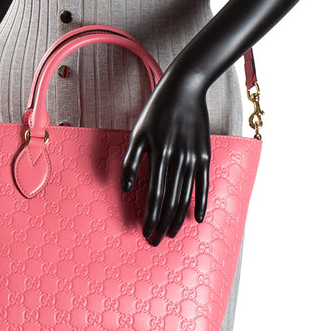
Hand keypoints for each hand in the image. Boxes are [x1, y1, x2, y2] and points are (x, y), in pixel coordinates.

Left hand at [120, 72, 210, 245]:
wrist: (184, 90)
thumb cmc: (156, 111)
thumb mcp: (137, 132)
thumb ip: (130, 161)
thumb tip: (125, 189)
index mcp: (158, 153)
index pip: (154, 194)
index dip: (150, 216)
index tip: (145, 233)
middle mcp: (176, 158)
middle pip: (170, 200)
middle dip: (162, 223)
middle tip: (156, 241)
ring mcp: (192, 157)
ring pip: (185, 195)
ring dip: (177, 218)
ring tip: (170, 234)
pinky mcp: (204, 155)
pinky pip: (203, 184)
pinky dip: (201, 203)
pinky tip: (196, 219)